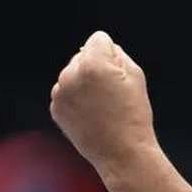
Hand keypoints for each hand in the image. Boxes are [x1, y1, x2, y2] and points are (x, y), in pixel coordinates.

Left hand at [49, 31, 155, 170]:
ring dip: (84, 82)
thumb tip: (103, 47)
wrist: (121, 152)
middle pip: (83, 55)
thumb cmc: (133, 115)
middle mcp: (71, 75)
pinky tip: (91, 113)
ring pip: (73, 73)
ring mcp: (60, 93)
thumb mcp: (136, 75)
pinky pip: (66, 91)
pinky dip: (76, 98)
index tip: (118, 75)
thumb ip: (117, 53)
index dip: (113, 54)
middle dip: (95, 66)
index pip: (99, 39)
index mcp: (92, 64)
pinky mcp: (56, 108)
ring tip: (101, 105)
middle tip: (111, 93)